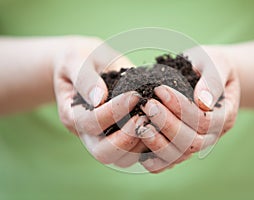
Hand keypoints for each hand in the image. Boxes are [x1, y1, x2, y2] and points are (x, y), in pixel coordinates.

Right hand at [53, 36, 144, 166]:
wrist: (89, 63)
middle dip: (127, 138)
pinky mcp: (121, 138)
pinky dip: (149, 144)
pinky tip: (158, 125)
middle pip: (103, 153)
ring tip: (153, 121)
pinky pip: (135, 153)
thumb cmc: (81, 59)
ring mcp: (104, 138)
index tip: (134, 96)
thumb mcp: (76, 60)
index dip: (113, 112)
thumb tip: (99, 98)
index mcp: (72, 114)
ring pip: (122, 159)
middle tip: (144, 117)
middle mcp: (87, 133)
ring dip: (140, 144)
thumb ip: (84, 78)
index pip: (90, 123)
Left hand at [137, 46, 239, 172]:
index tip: (160, 89)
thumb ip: (212, 81)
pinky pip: (169, 162)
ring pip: (179, 155)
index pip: (204, 121)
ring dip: (158, 142)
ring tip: (140, 124)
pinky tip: (140, 150)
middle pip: (191, 142)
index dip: (181, 108)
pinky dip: (154, 160)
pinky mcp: (181, 148)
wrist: (208, 74)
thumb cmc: (210, 66)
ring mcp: (196, 144)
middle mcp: (213, 135)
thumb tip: (203, 102)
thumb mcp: (216, 64)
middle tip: (147, 105)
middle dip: (166, 124)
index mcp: (225, 115)